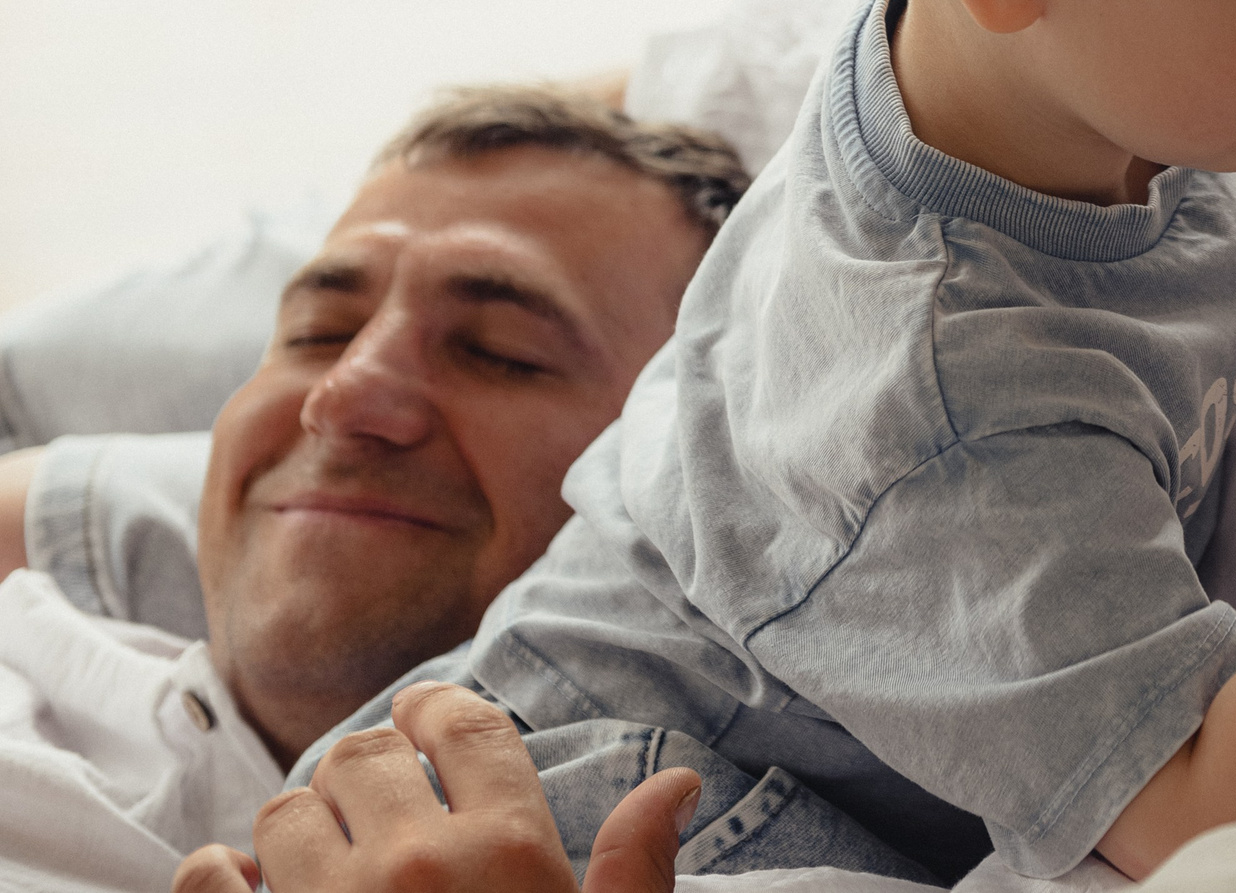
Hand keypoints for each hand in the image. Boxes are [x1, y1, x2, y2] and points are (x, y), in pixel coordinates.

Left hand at [171, 684, 700, 892]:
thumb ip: (635, 868)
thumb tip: (678, 779)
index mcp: (510, 853)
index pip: (466, 728)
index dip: (440, 708)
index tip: (425, 716)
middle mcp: (417, 864)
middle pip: (365, 755)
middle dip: (370, 765)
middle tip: (380, 793)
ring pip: (285, 809)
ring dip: (300, 818)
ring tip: (324, 848)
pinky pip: (209, 880)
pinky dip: (216, 873)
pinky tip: (244, 884)